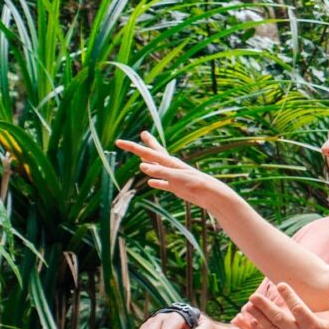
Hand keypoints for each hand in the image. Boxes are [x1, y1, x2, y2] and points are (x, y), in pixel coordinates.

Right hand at [116, 131, 235, 212]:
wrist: (210, 195)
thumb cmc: (195, 184)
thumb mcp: (175, 177)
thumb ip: (159, 172)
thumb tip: (142, 166)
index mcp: (169, 162)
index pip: (147, 152)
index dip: (132, 147)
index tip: (118, 142)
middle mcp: (171, 167)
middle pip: (155, 153)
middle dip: (147, 145)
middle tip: (143, 133)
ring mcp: (173, 176)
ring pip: (157, 167)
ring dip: (149, 162)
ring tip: (143, 158)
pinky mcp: (176, 187)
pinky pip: (162, 183)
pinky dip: (156, 182)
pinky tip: (151, 183)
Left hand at [243, 282, 328, 328]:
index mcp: (312, 327)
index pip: (298, 309)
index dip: (289, 296)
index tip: (280, 285)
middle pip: (279, 319)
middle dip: (265, 307)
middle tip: (254, 296)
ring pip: (271, 328)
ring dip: (259, 316)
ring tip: (249, 305)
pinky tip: (253, 321)